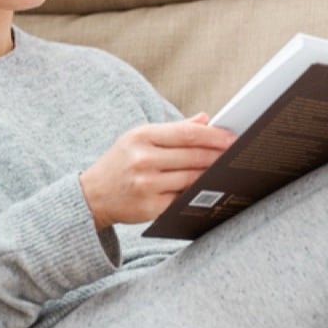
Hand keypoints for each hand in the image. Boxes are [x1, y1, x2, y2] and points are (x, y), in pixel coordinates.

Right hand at [79, 114, 235, 228]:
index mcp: (141, 137)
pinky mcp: (150, 207)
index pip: (186, 134)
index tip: (231, 138)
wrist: (92, 195)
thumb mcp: (138, 139)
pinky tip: (208, 187)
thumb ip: (173, 130)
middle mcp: (143, 160)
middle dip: (218, 155)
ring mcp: (146, 185)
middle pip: (193, 156)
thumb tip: (205, 119)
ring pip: (191, 178)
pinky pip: (183, 198)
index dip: (213, 136)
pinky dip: (197, 192)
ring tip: (226, 170)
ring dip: (211, 174)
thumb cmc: (120, 163)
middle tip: (236, 155)